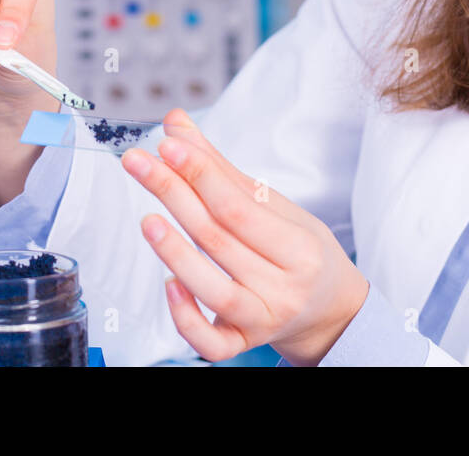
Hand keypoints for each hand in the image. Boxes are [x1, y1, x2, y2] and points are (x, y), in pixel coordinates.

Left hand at [121, 108, 369, 365]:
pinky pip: (211, 342)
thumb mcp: (275, 206)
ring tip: (148, 220)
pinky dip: (186, 317)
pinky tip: (168, 285)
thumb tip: (176, 125)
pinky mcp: (243, 344)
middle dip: (174, 194)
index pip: (239, 207)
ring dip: (176, 253)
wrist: (329, 311)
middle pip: (219, 238)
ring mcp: (263, 319)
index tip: (168, 146)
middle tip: (139, 163)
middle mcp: (284, 287)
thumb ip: (220, 168)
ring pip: (213, 290)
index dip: (201, 175)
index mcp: (300, 248)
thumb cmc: (301, 251)